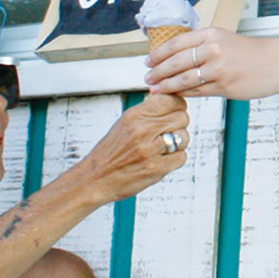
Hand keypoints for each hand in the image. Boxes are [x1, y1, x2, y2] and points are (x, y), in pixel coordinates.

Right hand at [71, 94, 190, 203]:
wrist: (95, 178)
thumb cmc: (110, 152)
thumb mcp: (124, 123)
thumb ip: (147, 111)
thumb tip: (169, 99)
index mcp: (134, 116)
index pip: (171, 100)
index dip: (177, 106)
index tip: (174, 111)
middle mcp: (142, 130)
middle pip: (182, 117)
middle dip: (178, 124)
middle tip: (167, 131)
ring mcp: (150, 150)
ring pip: (184, 137)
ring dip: (178, 143)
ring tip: (163, 147)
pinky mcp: (156, 168)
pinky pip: (181, 157)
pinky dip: (174, 159)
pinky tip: (161, 159)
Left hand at [146, 27, 278, 101]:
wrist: (278, 62)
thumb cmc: (252, 53)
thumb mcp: (225, 40)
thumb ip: (202, 47)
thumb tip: (175, 58)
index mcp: (211, 34)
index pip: (176, 43)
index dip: (158, 54)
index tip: (148, 61)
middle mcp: (213, 49)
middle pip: (175, 62)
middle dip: (157, 72)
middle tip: (147, 78)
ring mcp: (218, 69)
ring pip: (183, 79)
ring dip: (166, 86)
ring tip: (155, 90)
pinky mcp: (224, 86)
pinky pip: (197, 92)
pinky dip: (183, 94)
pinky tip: (175, 95)